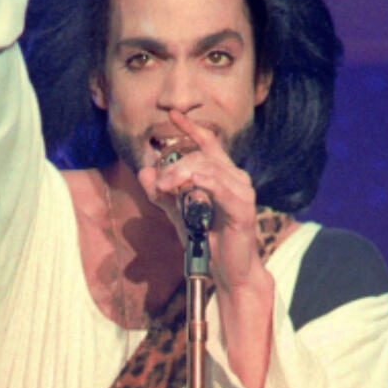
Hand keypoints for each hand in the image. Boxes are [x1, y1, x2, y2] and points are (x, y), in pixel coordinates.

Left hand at [137, 110, 260, 291]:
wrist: (229, 272)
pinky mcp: (243, 208)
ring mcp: (242, 191)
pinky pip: (220, 188)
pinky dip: (202, 184)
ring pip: (208, 169)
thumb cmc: (209, 243)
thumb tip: (144, 173)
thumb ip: (163, 194)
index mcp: (223, 175)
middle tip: (157, 184)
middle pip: (201, 157)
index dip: (191, 127)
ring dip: (181, 175)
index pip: (208, 143)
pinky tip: (189, 187)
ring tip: (164, 187)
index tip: (173, 114)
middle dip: (174, 167)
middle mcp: (236, 178)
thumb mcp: (178, 214)